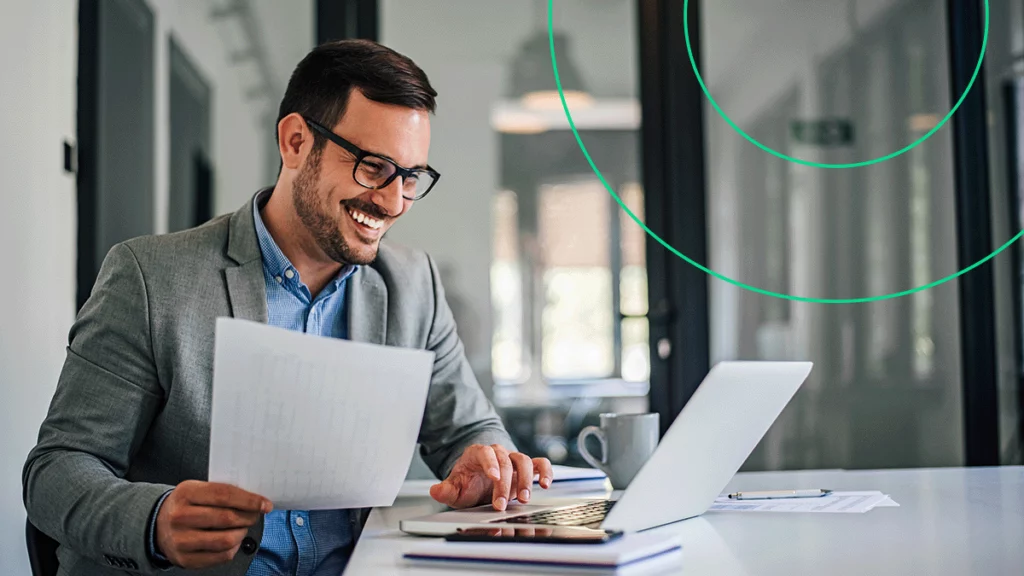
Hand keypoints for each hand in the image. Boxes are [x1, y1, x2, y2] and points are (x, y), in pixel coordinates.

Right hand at [155, 480, 271, 569]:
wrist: (159, 525)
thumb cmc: (187, 505)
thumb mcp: (198, 489)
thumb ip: (222, 492)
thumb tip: (255, 500)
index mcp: (186, 493)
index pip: (224, 495)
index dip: (249, 500)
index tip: (265, 504)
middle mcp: (180, 517)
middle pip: (227, 518)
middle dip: (249, 517)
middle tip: (255, 515)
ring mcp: (181, 540)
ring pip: (226, 540)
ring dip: (242, 533)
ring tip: (242, 527)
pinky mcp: (185, 559)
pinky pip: (221, 556)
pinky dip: (234, 547)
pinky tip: (233, 539)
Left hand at [429, 444, 552, 510]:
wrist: (480, 481)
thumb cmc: (469, 482)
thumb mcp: (456, 488)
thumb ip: (446, 490)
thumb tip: (435, 491)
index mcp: (479, 453)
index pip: (486, 453)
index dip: (491, 463)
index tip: (494, 477)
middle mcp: (498, 453)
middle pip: (506, 461)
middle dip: (505, 484)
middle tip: (502, 503)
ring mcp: (514, 459)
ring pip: (524, 460)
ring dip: (527, 479)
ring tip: (524, 498)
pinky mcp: (527, 467)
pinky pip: (540, 464)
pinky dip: (545, 472)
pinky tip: (545, 485)